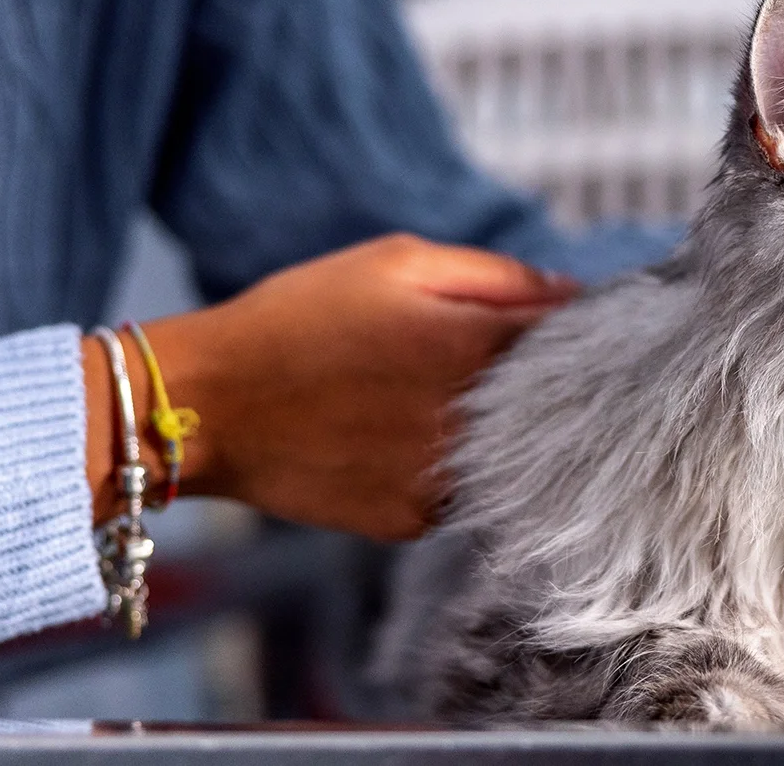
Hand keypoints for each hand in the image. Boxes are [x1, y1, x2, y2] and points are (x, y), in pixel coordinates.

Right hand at [83, 234, 577, 540]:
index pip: (575, 342)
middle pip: (550, 405)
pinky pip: (459, 488)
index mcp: (477, 346)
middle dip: (539, 381)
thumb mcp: (397, 262)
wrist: (205, 405)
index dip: (577, 330)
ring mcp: (444, 480)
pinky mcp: (412, 521)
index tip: (572, 324)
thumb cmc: (299, 316)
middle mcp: (472, 422)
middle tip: (493, 360)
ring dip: (496, 429)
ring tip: (430, 398)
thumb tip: (570, 292)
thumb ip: (496, 276)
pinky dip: (449, 464)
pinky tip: (400, 437)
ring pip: (507, 454)